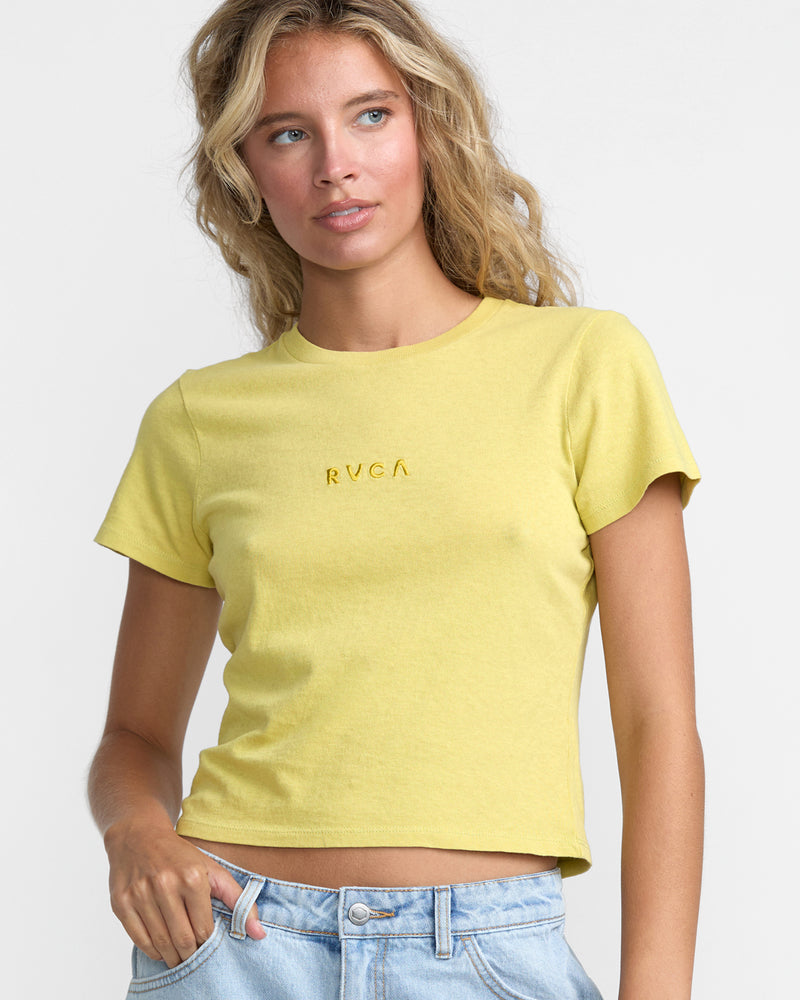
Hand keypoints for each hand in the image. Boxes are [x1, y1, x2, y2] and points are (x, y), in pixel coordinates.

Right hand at [105, 824, 265, 968]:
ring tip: (179, 955)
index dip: (208, 943)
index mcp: (192, 877)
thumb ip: (239, 900)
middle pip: (182, 940)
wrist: (139, 836)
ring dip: (172, 956)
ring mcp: (140, 894)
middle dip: (191, 954)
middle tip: (194, 956)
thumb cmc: (180, 856)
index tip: (208, 943)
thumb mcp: (213, 870)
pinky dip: (152, 950)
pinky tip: (161, 947)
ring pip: (160, 943)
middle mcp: (165, 884)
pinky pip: (139, 940)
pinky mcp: (121, 903)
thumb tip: (259, 933)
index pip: (204, 929)